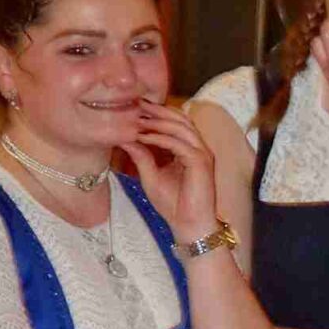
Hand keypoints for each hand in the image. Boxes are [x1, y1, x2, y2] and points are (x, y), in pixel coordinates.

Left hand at [113, 101, 218, 237]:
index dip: (158, 113)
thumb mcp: (151, 176)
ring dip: (158, 121)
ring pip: (181, 128)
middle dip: (159, 110)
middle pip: (181, 119)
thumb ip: (142, 156)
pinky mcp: (200, 162)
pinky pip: (179, 144)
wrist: (189, 225)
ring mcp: (202, 153)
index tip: (136, 107)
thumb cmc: (173, 204)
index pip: (176, 123)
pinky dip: (161, 138)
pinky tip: (144, 136)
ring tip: (138, 117)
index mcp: (189, 149)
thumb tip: (126, 138)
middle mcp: (198, 147)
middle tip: (137, 103)